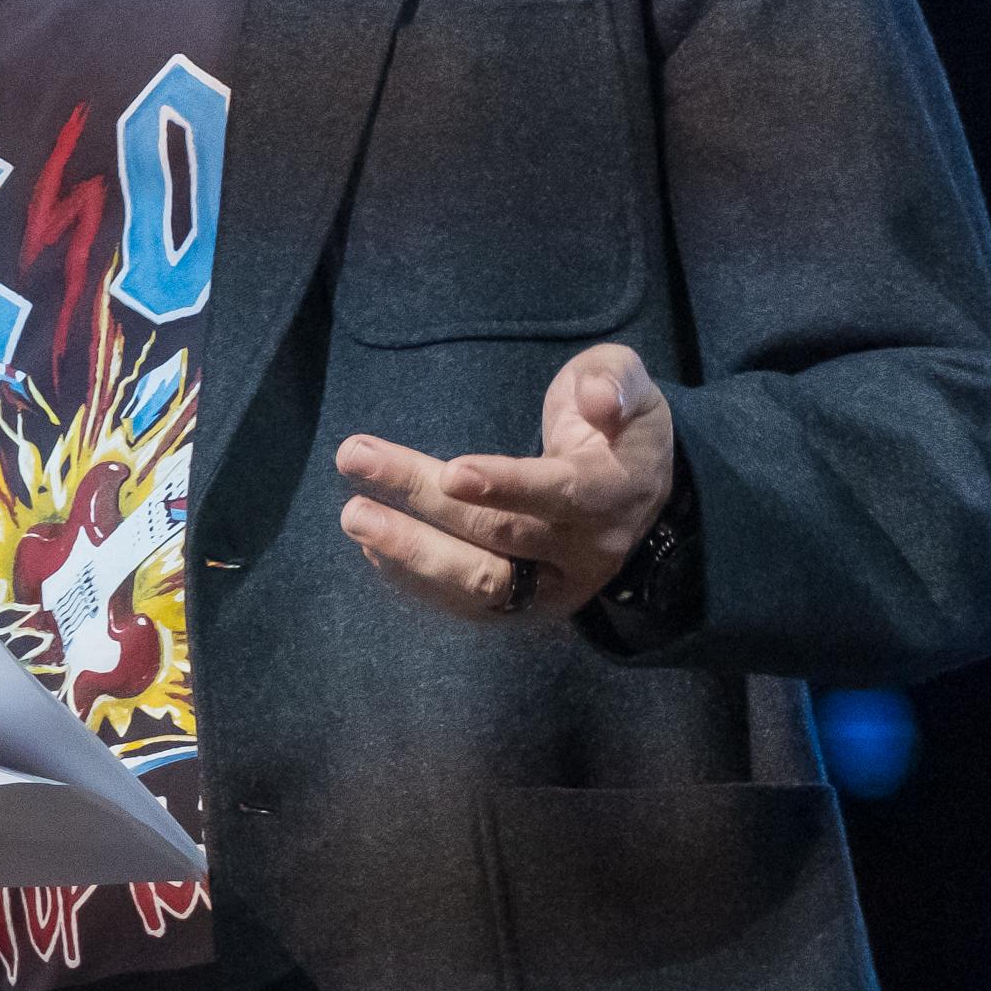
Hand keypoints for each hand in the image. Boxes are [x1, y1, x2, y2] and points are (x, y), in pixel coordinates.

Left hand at [333, 342, 675, 622]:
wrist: (636, 495)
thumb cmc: (618, 427)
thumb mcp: (633, 385)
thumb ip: (616, 382)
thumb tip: (600, 398)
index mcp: (614, 495)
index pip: (561, 495)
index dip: (507, 486)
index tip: (450, 472)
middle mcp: (585, 554)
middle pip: (501, 536)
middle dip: (427, 500)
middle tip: (359, 460)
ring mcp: (553, 589)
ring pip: (480, 583)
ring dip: (411, 552)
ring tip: (354, 515)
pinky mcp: (522, 608)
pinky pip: (466, 602)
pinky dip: (415, 576)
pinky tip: (372, 543)